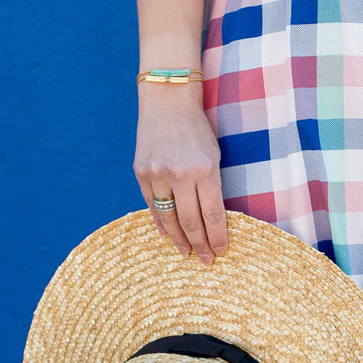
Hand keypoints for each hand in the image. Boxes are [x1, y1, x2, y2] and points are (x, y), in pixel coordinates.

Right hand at [133, 83, 229, 263]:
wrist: (167, 101)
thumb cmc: (197, 130)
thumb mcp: (214, 155)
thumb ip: (212, 186)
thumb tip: (210, 220)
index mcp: (205, 170)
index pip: (214, 215)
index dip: (218, 237)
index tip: (221, 252)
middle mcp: (181, 174)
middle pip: (191, 222)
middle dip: (200, 245)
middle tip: (206, 261)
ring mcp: (158, 174)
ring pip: (169, 218)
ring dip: (179, 239)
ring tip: (186, 253)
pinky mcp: (141, 173)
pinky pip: (151, 205)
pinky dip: (160, 222)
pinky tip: (166, 235)